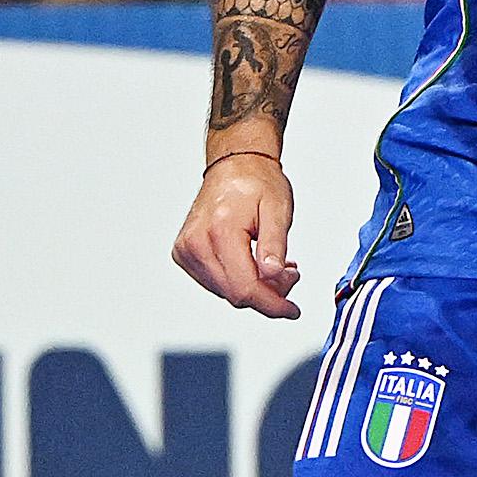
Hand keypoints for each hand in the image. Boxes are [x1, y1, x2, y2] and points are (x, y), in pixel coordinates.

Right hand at [173, 150, 303, 317]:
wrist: (234, 166)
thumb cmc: (258, 184)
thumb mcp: (278, 211)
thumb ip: (275, 245)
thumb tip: (273, 275)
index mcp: (219, 232)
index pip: (244, 287)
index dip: (272, 304)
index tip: (292, 310)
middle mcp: (195, 244)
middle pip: (235, 294)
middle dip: (268, 294)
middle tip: (291, 274)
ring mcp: (186, 251)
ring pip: (225, 291)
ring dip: (255, 288)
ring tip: (276, 265)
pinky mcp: (184, 254)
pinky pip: (216, 282)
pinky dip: (239, 280)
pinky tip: (256, 264)